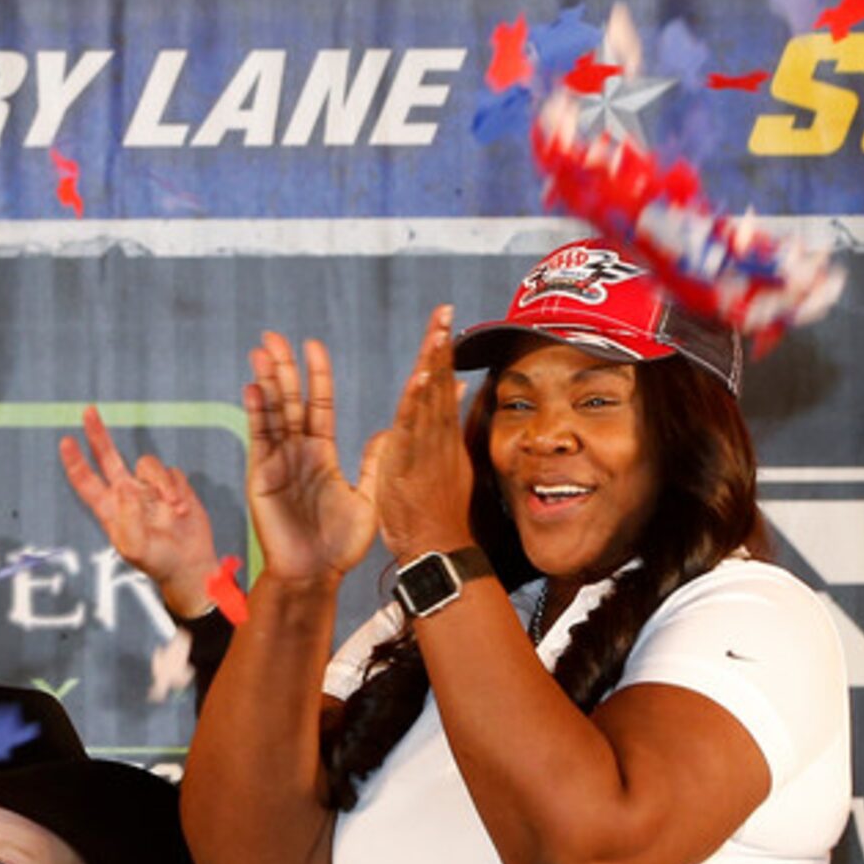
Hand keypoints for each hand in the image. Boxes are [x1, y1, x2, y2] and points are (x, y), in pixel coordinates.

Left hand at [60, 407, 221, 617]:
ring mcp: (149, 489)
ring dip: (161, 484)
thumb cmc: (156, 561)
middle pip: (107, 456)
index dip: (75, 461)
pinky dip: (177, 489)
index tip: (65, 441)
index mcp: (109, 508)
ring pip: (148, 464)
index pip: (86, 481)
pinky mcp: (173, 487)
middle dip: (98, 434)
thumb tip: (126, 486)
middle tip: (88, 410)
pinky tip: (181, 510)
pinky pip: (172, 472)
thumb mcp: (134, 547)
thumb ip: (127, 517)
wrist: (188, 566)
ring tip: (172, 508)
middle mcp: (127, 494)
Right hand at [242, 332, 377, 584]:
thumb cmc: (341, 544)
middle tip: (274, 336)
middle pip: (288, 400)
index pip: (318, 405)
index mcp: (321, 454)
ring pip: (271, 412)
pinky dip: (255, 412)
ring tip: (261, 351)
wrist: (315, 573)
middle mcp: (297, 452)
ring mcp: (276, 461)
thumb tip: (394, 431)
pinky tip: (252, 388)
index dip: (316, 376)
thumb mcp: (369, 497)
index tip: (314, 346)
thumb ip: (376, 463)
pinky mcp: (260, 475)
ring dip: (265, 381)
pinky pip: (258, 438)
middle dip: (282, 368)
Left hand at [363, 304, 476, 561]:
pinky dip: (419, 400)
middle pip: (440, 384)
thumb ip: (439, 434)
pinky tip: (422, 376)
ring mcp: (428, 450)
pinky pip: (416, 426)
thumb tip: (449, 399)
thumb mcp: (438, 468)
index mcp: (440, 440)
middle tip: (443, 311)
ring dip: (433, 363)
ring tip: (436, 331)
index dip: (441, 356)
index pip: (441, 388)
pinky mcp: (414, 463)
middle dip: (441, 347)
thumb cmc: (434, 516)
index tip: (443, 324)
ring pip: (430, 399)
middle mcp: (438, 439)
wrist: (439, 551)